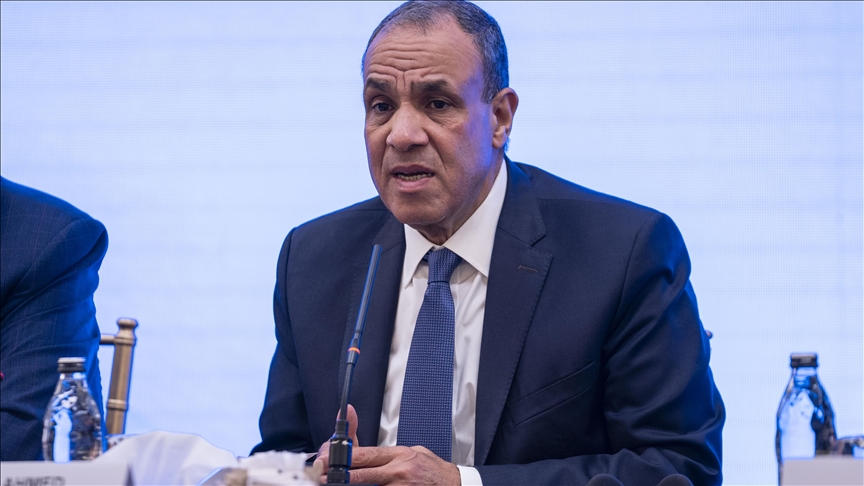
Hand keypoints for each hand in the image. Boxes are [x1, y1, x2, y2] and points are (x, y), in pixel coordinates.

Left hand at [314, 404, 460, 484]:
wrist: (456, 485)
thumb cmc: (435, 471)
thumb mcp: (414, 453)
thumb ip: (393, 455)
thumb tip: (373, 456)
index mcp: (400, 455)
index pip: (368, 454)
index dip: (347, 458)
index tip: (331, 459)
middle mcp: (399, 471)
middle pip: (364, 473)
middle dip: (343, 475)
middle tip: (327, 476)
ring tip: (342, 483)